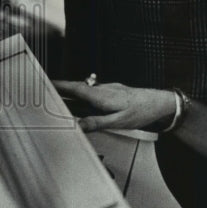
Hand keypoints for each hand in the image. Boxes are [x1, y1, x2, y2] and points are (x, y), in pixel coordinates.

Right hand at [53, 79, 173, 131]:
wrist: (160, 103)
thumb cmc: (142, 111)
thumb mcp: (118, 121)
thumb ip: (97, 122)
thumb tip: (80, 125)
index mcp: (102, 96)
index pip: (75, 88)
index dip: (60, 86)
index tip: (46, 83)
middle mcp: (104, 89)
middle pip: (78, 89)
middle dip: (63, 91)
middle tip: (49, 94)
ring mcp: (110, 89)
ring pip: (87, 91)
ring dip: (75, 95)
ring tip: (63, 102)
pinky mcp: (115, 91)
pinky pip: (96, 93)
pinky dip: (86, 97)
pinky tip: (86, 105)